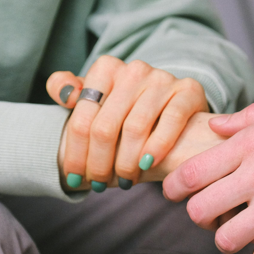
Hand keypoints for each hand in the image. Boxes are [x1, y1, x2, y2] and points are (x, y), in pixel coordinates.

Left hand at [48, 56, 207, 189]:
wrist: (172, 105)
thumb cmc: (125, 109)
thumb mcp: (94, 97)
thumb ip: (67, 90)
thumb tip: (64, 94)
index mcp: (106, 68)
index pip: (82, 119)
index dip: (75, 154)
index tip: (74, 178)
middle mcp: (133, 70)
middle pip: (105, 127)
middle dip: (99, 164)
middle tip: (99, 185)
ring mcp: (162, 79)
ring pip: (135, 128)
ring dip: (126, 163)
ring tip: (124, 181)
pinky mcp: (188, 90)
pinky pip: (171, 120)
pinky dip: (157, 146)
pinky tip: (147, 165)